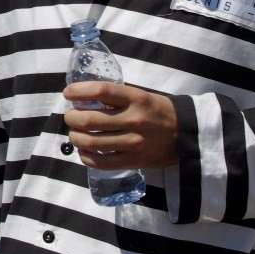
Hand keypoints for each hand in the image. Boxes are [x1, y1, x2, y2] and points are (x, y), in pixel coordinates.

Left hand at [63, 82, 178, 168]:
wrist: (186, 134)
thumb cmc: (157, 111)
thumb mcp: (140, 95)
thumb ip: (115, 97)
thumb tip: (81, 98)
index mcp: (136, 98)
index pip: (101, 91)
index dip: (79, 91)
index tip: (68, 93)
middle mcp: (134, 120)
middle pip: (89, 119)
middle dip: (71, 117)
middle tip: (71, 116)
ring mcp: (133, 143)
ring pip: (90, 142)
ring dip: (75, 137)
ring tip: (75, 133)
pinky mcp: (133, 161)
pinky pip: (100, 162)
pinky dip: (85, 156)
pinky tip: (84, 150)